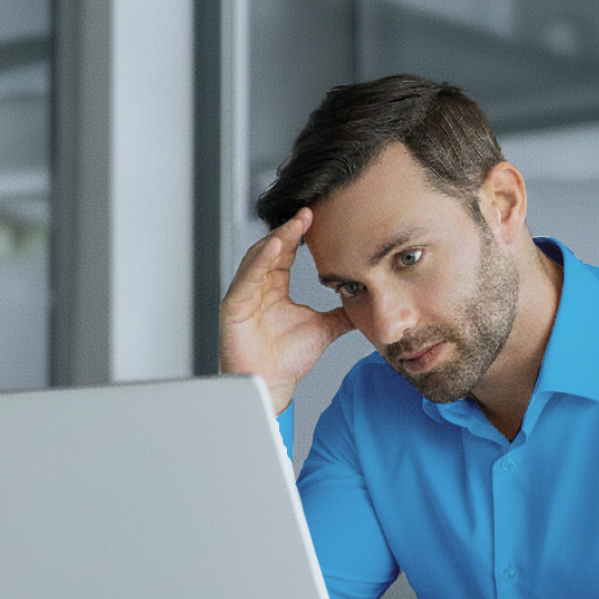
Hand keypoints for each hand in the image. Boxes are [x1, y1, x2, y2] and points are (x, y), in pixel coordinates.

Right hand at [219, 208, 354, 414]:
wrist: (273, 386)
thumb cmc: (287, 360)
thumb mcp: (324, 329)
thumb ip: (342, 314)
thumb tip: (365, 303)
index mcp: (275, 289)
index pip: (286, 254)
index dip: (299, 235)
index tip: (317, 217)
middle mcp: (258, 287)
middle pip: (272, 249)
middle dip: (289, 230)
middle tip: (308, 212)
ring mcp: (244, 295)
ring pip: (258, 258)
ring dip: (276, 239)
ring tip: (294, 224)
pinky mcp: (233, 306)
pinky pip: (246, 278)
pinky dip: (260, 261)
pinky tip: (275, 245)